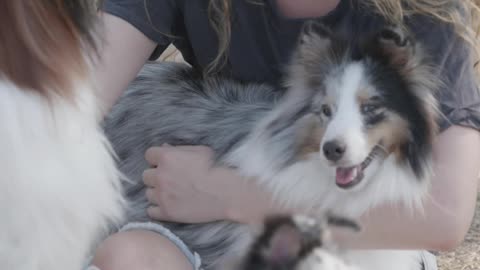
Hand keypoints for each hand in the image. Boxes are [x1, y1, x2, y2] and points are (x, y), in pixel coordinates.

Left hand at [142, 144, 288, 224]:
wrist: (226, 193)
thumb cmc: (216, 169)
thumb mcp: (200, 151)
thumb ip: (180, 149)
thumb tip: (164, 147)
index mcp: (167, 158)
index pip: (149, 155)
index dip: (157, 159)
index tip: (165, 164)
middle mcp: (161, 176)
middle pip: (146, 175)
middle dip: (156, 176)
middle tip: (170, 180)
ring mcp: (162, 195)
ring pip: (148, 193)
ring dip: (157, 193)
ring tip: (171, 194)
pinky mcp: (167, 212)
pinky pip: (151, 211)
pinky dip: (158, 209)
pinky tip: (169, 205)